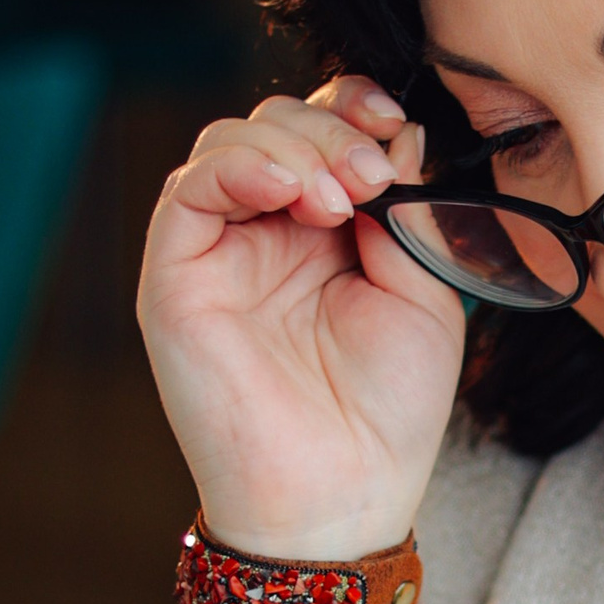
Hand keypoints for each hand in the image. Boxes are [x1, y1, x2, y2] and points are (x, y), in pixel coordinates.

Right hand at [140, 76, 466, 558]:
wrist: (340, 494)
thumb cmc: (387, 412)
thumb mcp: (426, 292)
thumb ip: (410, 210)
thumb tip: (399, 137)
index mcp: (328, 235)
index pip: (327, 132)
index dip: (357, 108)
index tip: (399, 123)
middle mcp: (268, 234)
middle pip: (279, 122)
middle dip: (335, 129)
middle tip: (376, 175)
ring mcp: (220, 252)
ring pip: (232, 140)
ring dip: (295, 145)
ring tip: (341, 196)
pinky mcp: (176, 275)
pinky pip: (189, 188)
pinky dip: (239, 165)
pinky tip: (291, 190)